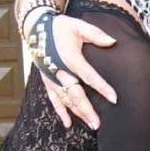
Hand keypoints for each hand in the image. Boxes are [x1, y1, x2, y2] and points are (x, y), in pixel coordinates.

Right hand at [41, 14, 117, 129]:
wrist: (35, 28)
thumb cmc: (59, 27)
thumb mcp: (77, 25)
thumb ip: (95, 34)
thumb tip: (113, 41)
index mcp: (70, 58)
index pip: (89, 76)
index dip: (102, 88)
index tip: (114, 99)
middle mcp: (60, 71)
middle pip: (76, 95)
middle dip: (87, 110)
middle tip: (98, 124)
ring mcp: (52, 78)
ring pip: (66, 100)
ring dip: (78, 113)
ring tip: (91, 125)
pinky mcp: (47, 82)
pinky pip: (54, 100)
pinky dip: (61, 112)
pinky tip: (68, 124)